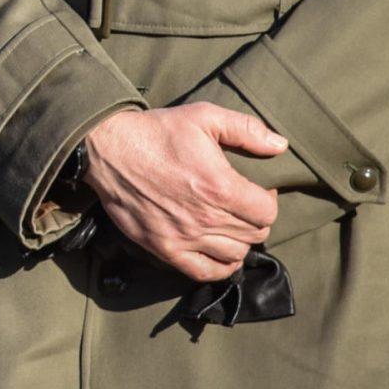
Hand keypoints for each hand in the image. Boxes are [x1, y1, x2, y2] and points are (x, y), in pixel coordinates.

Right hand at [80, 104, 285, 282]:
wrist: (107, 150)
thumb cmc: (156, 132)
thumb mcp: (203, 116)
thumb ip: (246, 129)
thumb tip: (281, 146)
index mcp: (220, 186)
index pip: (267, 212)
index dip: (267, 201)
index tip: (256, 191)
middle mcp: (205, 217)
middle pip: (254, 234)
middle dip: (254, 219)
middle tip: (241, 205)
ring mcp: (184, 236)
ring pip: (235, 254)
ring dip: (238, 240)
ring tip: (228, 223)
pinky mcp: (164, 248)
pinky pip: (206, 272)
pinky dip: (220, 266)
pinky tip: (219, 250)